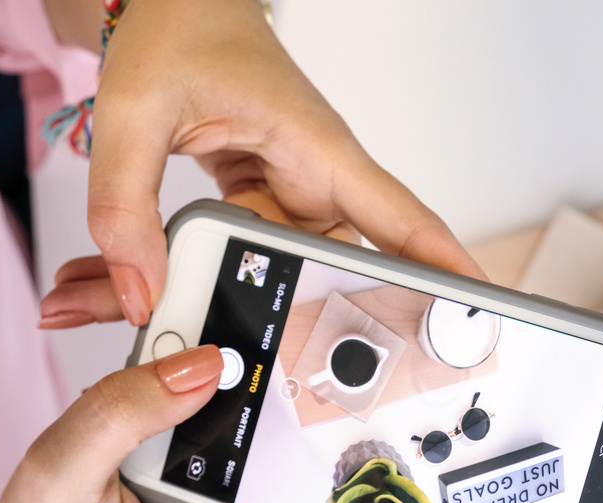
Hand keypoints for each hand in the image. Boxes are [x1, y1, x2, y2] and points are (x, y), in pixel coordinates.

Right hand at [0, 345, 447, 502]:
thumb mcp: (60, 481)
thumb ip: (119, 420)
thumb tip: (201, 366)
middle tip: (464, 476)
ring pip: (329, 495)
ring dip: (374, 460)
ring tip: (428, 417)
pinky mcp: (245, 483)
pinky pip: (293, 458)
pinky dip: (318, 426)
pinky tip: (348, 387)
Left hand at [38, 0, 482, 329]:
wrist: (173, 8)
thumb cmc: (182, 32)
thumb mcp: (138, 112)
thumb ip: (126, 206)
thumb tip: (142, 291)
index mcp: (318, 148)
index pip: (402, 219)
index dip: (445, 271)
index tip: (476, 313)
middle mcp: (317, 178)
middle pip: (344, 266)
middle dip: (321, 318)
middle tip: (299, 366)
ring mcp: (292, 194)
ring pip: (287, 269)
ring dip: (237, 293)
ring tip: (171, 311)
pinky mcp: (266, 203)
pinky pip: (251, 254)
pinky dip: (206, 272)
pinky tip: (160, 283)